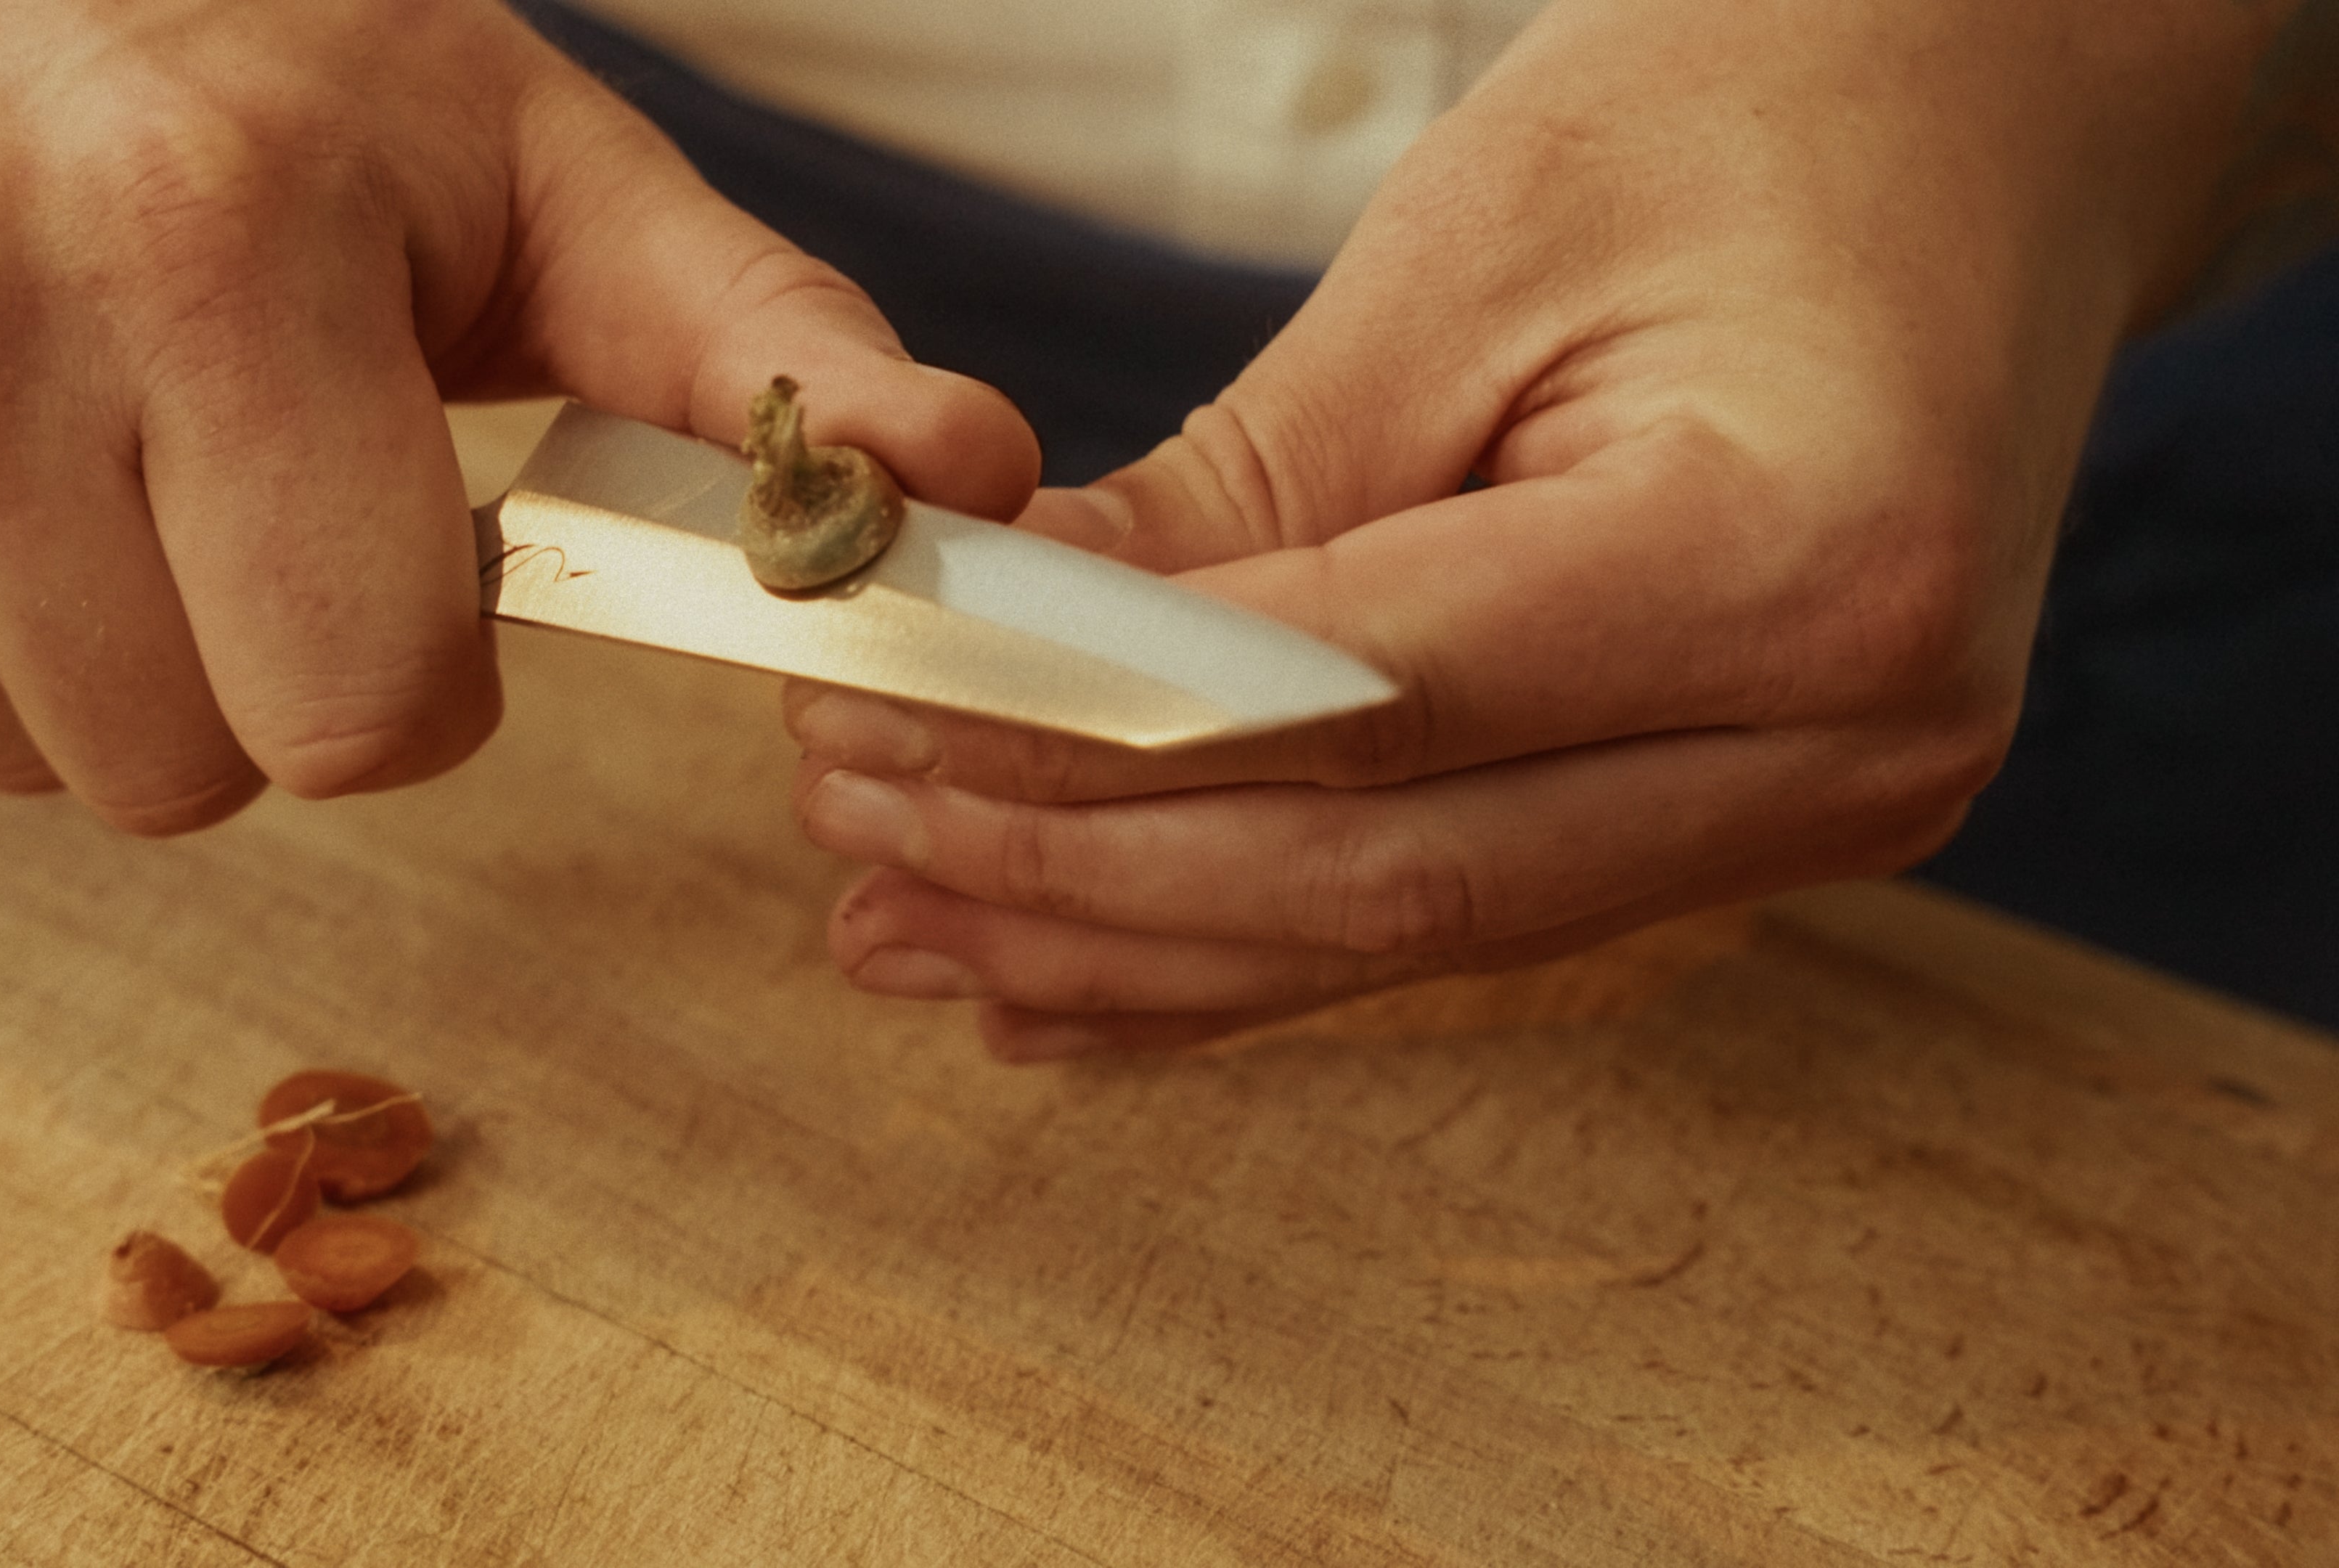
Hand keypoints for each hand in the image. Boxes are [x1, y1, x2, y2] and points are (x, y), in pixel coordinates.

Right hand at [0, 0, 1033, 832]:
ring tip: (149, 459)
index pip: (348, 711)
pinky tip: (16, 451)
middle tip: (279, 496)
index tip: (418, 538)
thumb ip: (769, 358)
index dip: (417, 668)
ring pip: (17, 750)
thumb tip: (963, 483)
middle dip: (272, 677)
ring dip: (123, 656)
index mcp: (211, 236)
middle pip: (175, 769)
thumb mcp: (569, 189)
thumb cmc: (320, 75)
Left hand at [783, 0, 2284, 1060]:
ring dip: (1137, 947)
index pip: (1366, 711)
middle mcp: (1843, 739)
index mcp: (1798, 559)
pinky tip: (1072, 975)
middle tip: (855, 821)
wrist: (1975, 131)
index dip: (1086, 737)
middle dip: (1079, 870)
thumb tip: (1001, 651)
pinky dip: (1252, 948)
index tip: (879, 712)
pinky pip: (1460, 919)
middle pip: (1382, 884)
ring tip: (909, 925)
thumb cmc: (1747, 118)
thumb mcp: (1470, 259)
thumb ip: (1243, 499)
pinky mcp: (1749, 820)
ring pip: (1408, 945)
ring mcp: (1816, 809)